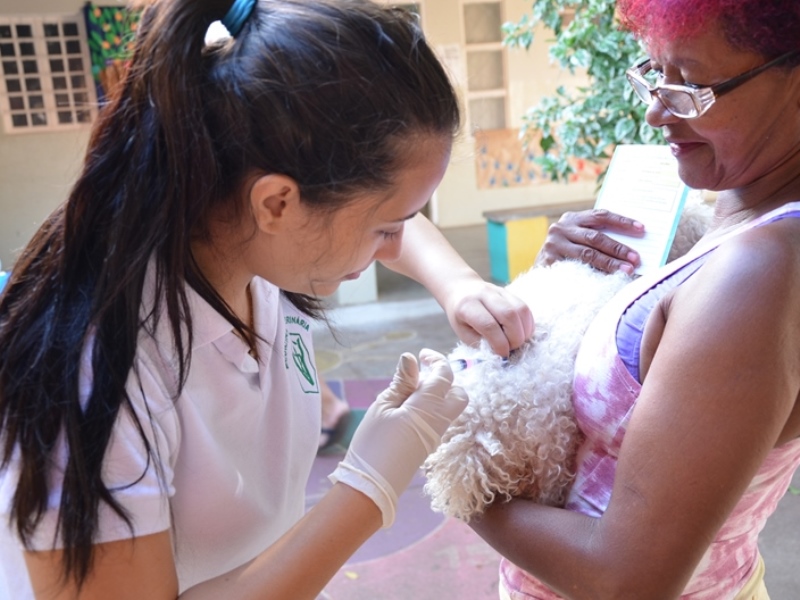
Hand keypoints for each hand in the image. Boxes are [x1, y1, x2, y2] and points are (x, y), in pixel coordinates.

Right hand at [328, 350, 467, 526]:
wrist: (373, 484)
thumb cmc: (373, 442)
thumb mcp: (383, 407)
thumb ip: (401, 382)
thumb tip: (411, 358)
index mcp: (427, 407)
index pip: (444, 376)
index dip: (436, 360)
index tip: (422, 355)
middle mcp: (440, 421)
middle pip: (459, 394)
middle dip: (446, 379)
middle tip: (420, 375)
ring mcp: (437, 435)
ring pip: (451, 407)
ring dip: (437, 394)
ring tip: (406, 394)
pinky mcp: (431, 445)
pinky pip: (440, 419)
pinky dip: (431, 408)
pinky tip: (406, 410)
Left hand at [440, 275, 533, 356]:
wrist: (460, 290)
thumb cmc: (460, 316)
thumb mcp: (463, 332)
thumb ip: (481, 343)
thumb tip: (500, 353)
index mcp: (467, 306)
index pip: (488, 325)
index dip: (499, 343)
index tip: (502, 354)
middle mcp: (484, 294)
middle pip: (509, 315)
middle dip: (515, 338)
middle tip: (512, 349)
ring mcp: (498, 291)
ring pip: (520, 310)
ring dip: (524, 331)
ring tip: (518, 342)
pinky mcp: (509, 292)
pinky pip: (525, 308)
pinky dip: (528, 324)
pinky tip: (522, 333)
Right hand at [536, 209, 643, 273]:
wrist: (539, 274)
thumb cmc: (567, 255)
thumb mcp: (578, 240)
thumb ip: (597, 238)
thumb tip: (630, 249)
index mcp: (572, 218)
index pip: (601, 216)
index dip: (622, 222)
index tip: (642, 229)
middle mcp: (561, 228)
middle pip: (595, 237)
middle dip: (618, 248)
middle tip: (636, 258)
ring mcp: (553, 245)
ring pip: (587, 254)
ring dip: (610, 263)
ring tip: (627, 270)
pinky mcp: (548, 262)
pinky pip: (576, 269)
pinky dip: (594, 274)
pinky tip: (607, 280)